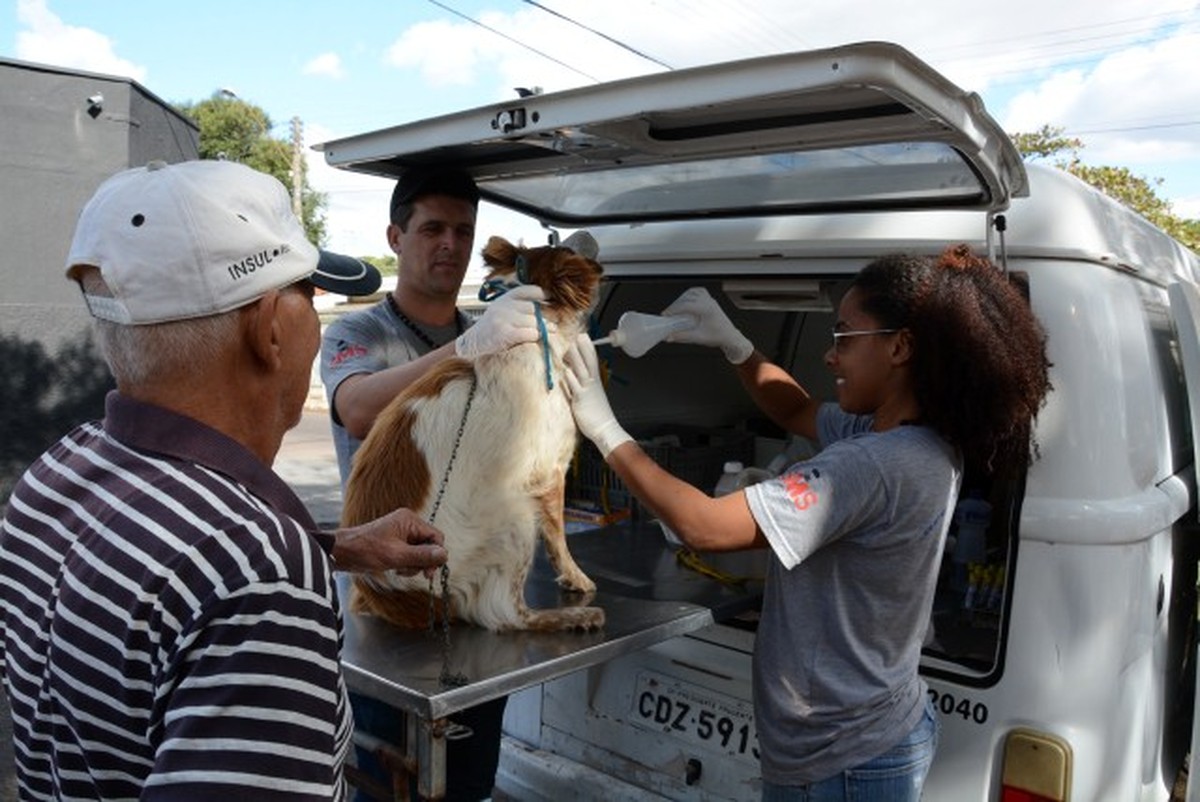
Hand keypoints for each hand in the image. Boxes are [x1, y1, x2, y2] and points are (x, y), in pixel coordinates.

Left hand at [332, 508, 446, 576]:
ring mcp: (401, 532)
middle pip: (429, 545)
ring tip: (398, 570)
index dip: (436, 555)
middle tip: (412, 572)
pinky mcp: (395, 542)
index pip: (436, 537)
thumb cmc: (366, 551)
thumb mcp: (397, 556)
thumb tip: (445, 555)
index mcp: (409, 520)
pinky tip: (395, 568)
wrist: (342, 552)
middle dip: (422, 561)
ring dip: (413, 564)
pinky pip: (410, 554)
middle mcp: (408, 523)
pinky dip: (406, 563)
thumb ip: (422, 556)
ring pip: (420, 551)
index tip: (428, 573)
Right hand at [455, 285, 551, 358]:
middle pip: (534, 309)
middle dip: (545, 318)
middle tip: (553, 325)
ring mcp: (503, 318)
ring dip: (543, 330)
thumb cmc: (492, 329)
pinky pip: (529, 333)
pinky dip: (536, 337)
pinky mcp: (504, 332)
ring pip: (534, 322)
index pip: (528, 290)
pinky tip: (537, 339)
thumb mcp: (502, 311)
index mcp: (505, 298)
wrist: (473, 343)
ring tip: (549, 333)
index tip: (549, 299)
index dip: (541, 294)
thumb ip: (519, 307)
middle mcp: (504, 305)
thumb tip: (548, 308)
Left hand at [563, 333, 632, 457]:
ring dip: (576, 358)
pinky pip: (575, 386)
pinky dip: (571, 378)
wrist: (605, 428)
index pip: (593, 359)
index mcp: (596, 380)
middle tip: (579, 336)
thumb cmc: (598, 413)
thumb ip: (585, 383)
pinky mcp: (581, 400)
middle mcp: (593, 382)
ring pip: (581, 370)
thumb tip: (576, 373)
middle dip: (584, 347)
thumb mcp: (594, 394)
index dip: (588, 347)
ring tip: (570, 347)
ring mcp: (587, 390)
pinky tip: (566, 371)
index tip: (583, 336)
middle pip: (589, 361)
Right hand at [662, 287, 753, 363]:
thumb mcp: (698, 337)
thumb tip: (670, 336)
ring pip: (693, 292)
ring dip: (683, 298)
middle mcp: (709, 302)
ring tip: (677, 307)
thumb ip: (682, 336)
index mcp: (706, 309)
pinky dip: (691, 294)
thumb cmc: (719, 336)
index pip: (685, 306)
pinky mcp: (712, 301)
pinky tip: (687, 300)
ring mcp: (711, 301)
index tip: (666, 314)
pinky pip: (700, 292)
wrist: (730, 337)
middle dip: (676, 305)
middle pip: (687, 298)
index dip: (673, 310)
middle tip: (670, 313)